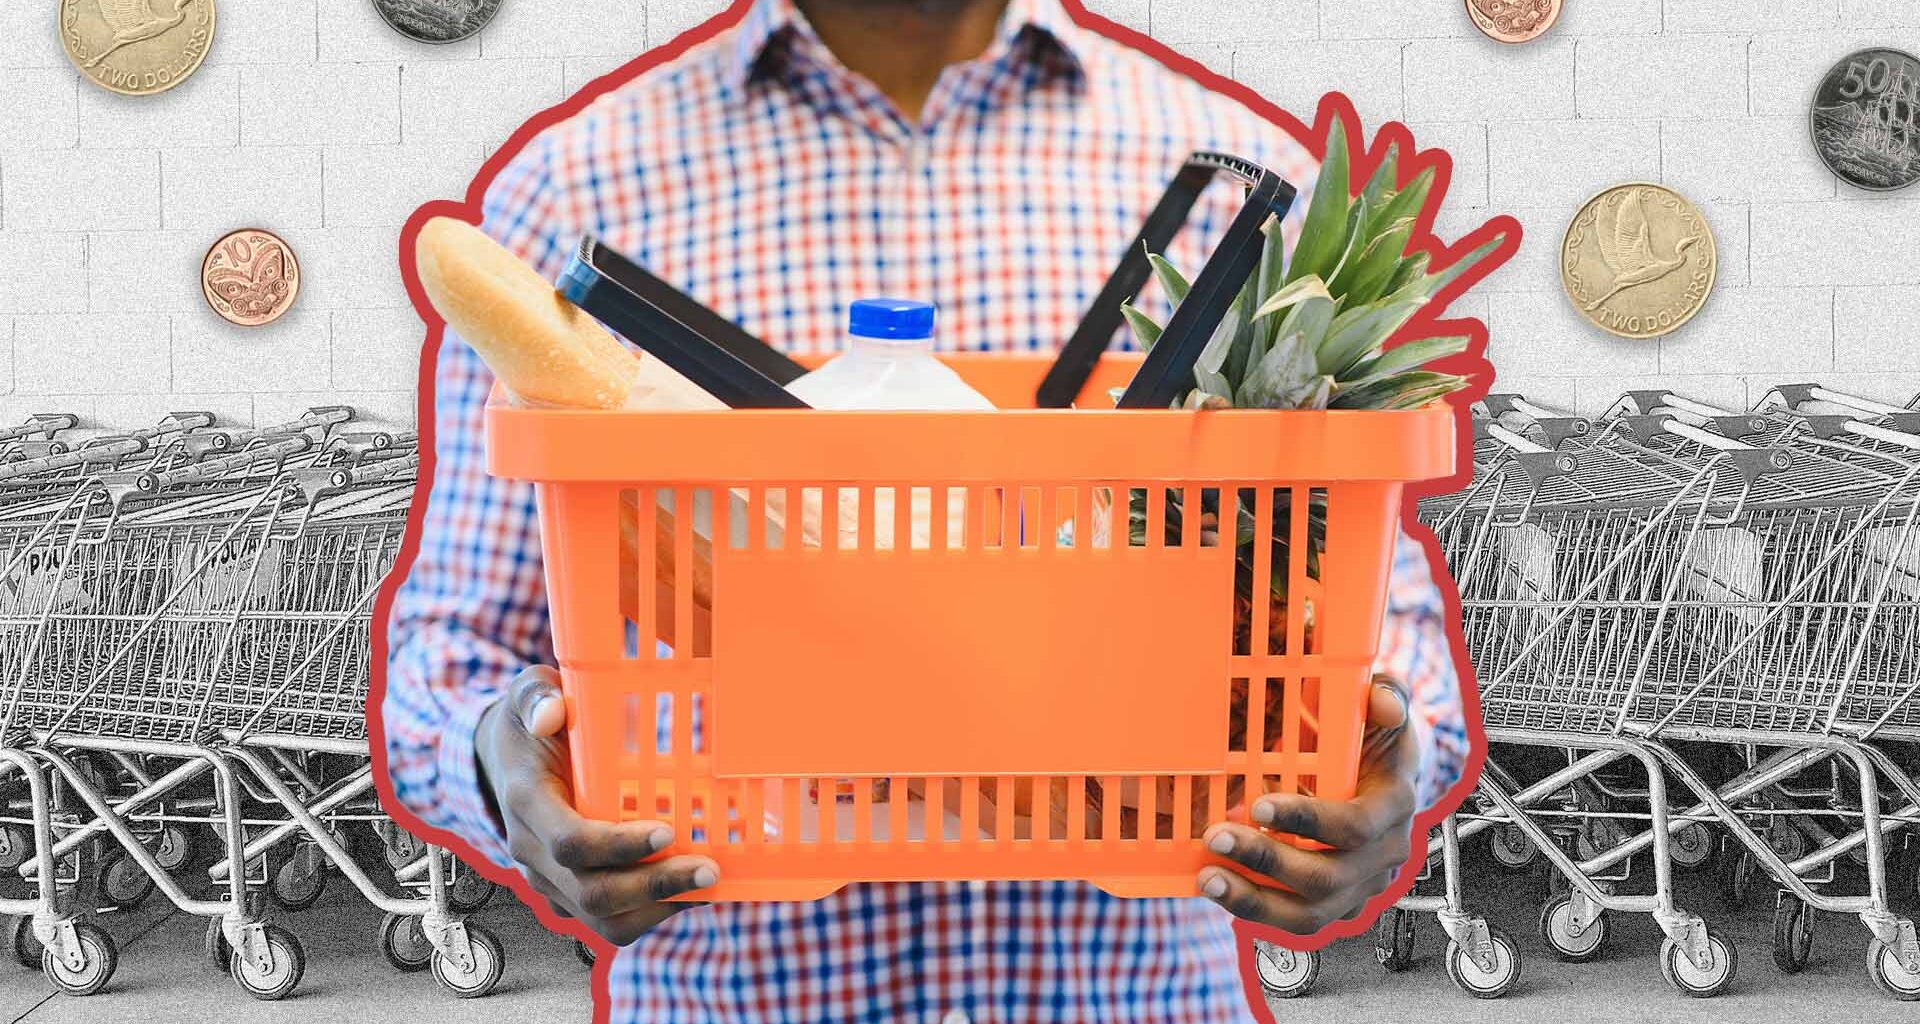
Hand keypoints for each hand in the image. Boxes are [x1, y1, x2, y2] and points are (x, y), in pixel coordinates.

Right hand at [474, 666, 718, 944]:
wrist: (501, 761)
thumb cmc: (528, 724)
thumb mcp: (526, 693)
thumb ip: (538, 695)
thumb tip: (553, 712)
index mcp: (526, 802)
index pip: (569, 842)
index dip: (619, 845)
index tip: (667, 831)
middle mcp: (532, 851)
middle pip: (592, 892)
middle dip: (655, 886)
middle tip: (708, 869)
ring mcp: (548, 879)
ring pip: (601, 920)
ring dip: (659, 909)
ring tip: (707, 886)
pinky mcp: (566, 893)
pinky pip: (608, 921)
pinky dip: (652, 913)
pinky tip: (690, 892)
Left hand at [1196, 676, 1418, 933]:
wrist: (1388, 779)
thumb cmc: (1378, 739)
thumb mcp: (1384, 708)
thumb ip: (1385, 693)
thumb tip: (1382, 699)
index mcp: (1393, 807)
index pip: (1354, 826)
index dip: (1307, 820)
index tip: (1259, 805)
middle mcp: (1383, 857)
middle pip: (1326, 877)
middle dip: (1266, 860)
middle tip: (1215, 837)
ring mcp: (1361, 888)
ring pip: (1310, 914)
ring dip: (1254, 901)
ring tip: (1208, 878)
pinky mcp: (1338, 907)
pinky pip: (1297, 921)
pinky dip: (1256, 909)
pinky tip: (1218, 887)